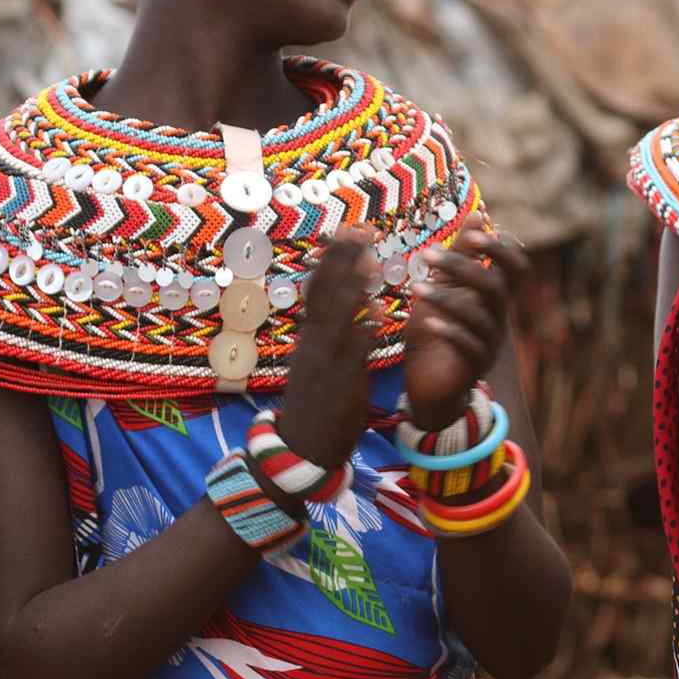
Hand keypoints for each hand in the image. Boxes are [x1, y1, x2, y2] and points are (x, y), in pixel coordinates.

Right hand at [277, 230, 379, 471]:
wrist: (301, 451)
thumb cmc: (316, 407)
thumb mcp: (318, 365)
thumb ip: (334, 337)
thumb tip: (355, 307)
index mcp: (309, 338)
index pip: (317, 289)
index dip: (331, 260)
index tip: (346, 231)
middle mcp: (313, 344)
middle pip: (324, 292)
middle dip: (341, 260)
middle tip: (360, 228)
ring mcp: (324, 362)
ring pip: (336, 316)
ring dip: (352, 286)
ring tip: (369, 258)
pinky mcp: (340, 384)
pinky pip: (352, 353)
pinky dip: (363, 330)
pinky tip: (377, 312)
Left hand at [402, 217, 525, 430]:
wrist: (428, 382)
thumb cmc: (436, 329)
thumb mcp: (443, 287)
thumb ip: (460, 255)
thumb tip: (479, 215)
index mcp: (493, 296)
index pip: (516, 267)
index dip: (501, 248)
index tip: (475, 230)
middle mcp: (498, 318)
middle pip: (496, 286)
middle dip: (464, 267)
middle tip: (428, 254)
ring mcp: (489, 344)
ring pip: (479, 317)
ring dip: (446, 299)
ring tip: (415, 288)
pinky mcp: (474, 367)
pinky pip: (469, 347)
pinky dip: (450, 332)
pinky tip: (428, 321)